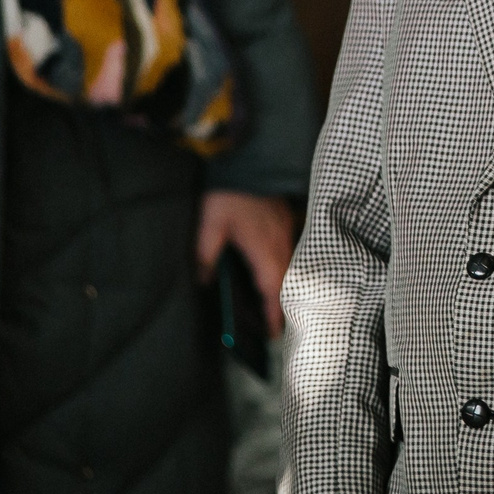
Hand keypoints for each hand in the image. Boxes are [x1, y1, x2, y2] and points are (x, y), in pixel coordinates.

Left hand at [196, 190, 294, 336]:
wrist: (249, 161)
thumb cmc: (229, 193)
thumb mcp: (210, 224)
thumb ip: (207, 254)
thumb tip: (204, 280)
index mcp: (263, 248)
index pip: (271, 288)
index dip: (272, 313)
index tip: (271, 332)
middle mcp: (279, 242)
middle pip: (286, 282)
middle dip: (282, 306)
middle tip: (275, 328)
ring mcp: (285, 231)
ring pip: (289, 267)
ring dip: (284, 288)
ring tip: (274, 306)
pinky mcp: (285, 222)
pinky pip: (288, 253)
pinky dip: (284, 270)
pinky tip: (273, 272)